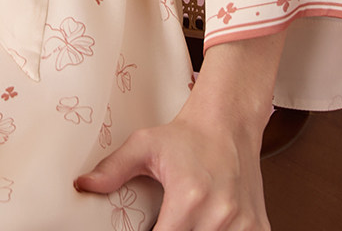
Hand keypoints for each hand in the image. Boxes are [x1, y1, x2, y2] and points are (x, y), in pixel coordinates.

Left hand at [73, 96, 269, 230]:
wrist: (229, 121)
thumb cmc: (188, 136)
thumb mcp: (145, 145)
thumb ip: (113, 169)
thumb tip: (83, 185)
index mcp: (189, 198)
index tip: (148, 230)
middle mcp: (219, 215)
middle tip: (166, 222)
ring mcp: (243, 225)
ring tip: (185, 221)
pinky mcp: (259, 228)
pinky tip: (206, 225)